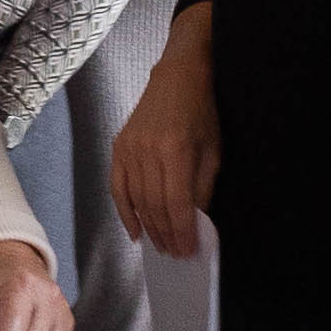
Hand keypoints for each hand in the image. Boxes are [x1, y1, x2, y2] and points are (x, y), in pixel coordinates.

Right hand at [110, 7, 217, 255]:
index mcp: (175, 150)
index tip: (189, 250)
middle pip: (154, 205)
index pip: (176, 203)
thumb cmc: (200, 111)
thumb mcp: (213, 150)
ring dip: (149, 228)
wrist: (176, 77)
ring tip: (160, 246)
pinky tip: (135, 231)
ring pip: (136, 200)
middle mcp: (148, 150)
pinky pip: (118, 187)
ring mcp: (129, 149)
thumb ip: (202, 187)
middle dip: (166, 234)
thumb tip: (196, 220)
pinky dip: (125, 212)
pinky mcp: (118, 147)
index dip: (182, 231)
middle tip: (175, 254)